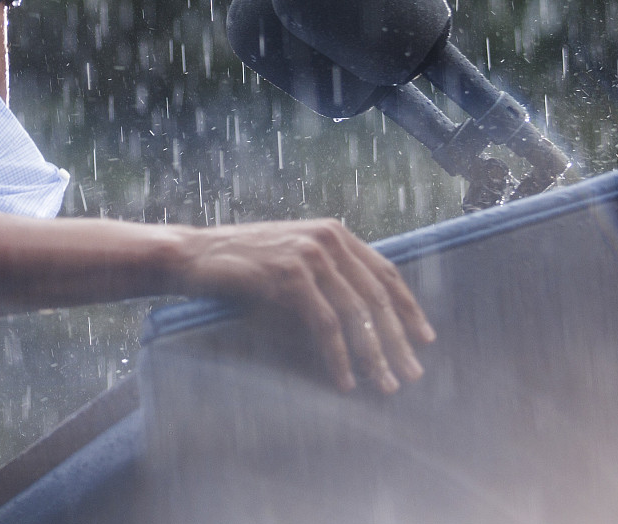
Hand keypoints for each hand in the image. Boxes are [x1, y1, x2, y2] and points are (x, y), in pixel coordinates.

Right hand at [169, 219, 435, 393]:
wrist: (193, 257)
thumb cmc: (242, 266)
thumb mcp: (293, 262)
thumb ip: (328, 277)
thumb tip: (367, 322)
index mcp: (334, 232)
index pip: (386, 272)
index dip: (408, 309)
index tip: (424, 340)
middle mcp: (327, 238)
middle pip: (377, 296)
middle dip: (397, 340)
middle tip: (411, 375)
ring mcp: (309, 253)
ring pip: (355, 313)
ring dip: (373, 355)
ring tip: (384, 385)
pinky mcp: (289, 275)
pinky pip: (325, 325)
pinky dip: (339, 357)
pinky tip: (345, 381)